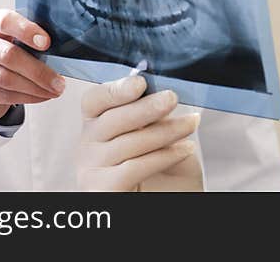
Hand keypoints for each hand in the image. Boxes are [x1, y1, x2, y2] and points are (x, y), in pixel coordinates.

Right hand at [0, 8, 65, 120]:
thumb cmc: (11, 54)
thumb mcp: (22, 41)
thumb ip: (36, 41)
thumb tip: (63, 51)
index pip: (5, 21)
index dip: (26, 31)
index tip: (46, 42)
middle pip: (8, 55)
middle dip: (38, 70)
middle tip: (58, 81)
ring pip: (6, 78)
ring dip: (35, 87)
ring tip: (54, 90)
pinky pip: (4, 95)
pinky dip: (28, 97)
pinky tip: (41, 96)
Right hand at [79, 75, 201, 190]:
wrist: (170, 198)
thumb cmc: (163, 167)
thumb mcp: (158, 134)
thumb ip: (153, 114)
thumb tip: (160, 91)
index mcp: (97, 125)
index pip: (94, 100)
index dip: (116, 89)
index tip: (140, 82)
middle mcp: (88, 147)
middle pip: (112, 120)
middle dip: (145, 107)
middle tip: (172, 98)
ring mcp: (92, 171)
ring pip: (129, 143)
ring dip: (166, 130)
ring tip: (191, 123)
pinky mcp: (103, 191)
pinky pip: (135, 168)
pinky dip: (164, 156)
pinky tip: (185, 149)